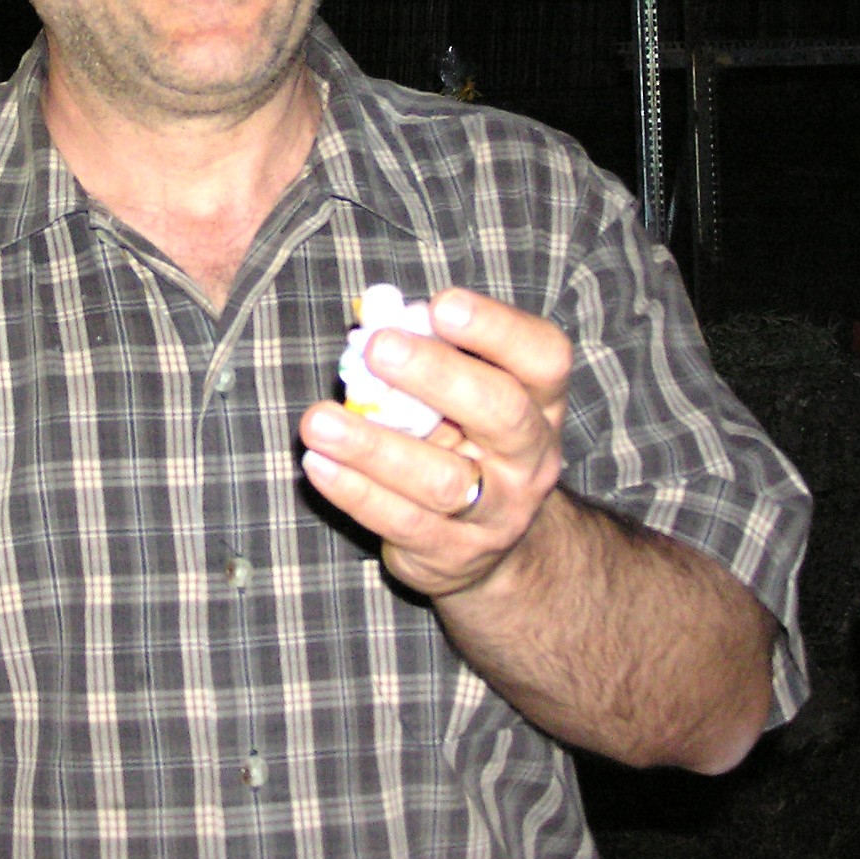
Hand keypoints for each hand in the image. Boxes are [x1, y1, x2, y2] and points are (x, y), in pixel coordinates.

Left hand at [299, 287, 569, 597]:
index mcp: (539, 401)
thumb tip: (374, 319)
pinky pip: (402, 521)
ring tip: (317, 421)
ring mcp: (498, 512)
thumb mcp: (462, 395)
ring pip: (441, 480)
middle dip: (437, 376)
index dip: (497, 327)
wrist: (490, 542)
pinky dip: (356, 491)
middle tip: (378, 348)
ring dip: (373, 447)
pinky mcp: (454, 554)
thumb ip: (431, 354)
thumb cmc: (462, 437)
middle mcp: (531, 456)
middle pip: (501, 412)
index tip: (442, 305)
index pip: (542, 356)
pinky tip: (319, 464)